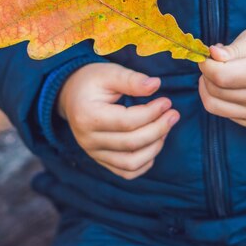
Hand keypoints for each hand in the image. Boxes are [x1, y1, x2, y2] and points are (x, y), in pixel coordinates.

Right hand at [58, 63, 179, 179]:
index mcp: (88, 116)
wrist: (72, 95)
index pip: (127, 122)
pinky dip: (144, 163)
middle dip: (158, 130)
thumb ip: (131, 79)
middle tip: (173, 114)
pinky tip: (154, 144)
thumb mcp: (109, 72)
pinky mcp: (100, 160)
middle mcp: (88, 140)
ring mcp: (93, 153)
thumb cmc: (92, 81)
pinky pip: (126, 172)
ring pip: (131, 163)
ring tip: (164, 128)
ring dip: (154, 147)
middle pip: (131, 144)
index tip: (166, 102)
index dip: (152, 113)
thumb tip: (155, 85)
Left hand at [197, 27, 245, 126]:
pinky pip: (221, 112)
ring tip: (216, 72)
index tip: (208, 54)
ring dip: (206, 87)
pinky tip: (227, 84)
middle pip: (214, 90)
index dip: (206, 64)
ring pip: (213, 105)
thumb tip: (212, 54)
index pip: (221, 76)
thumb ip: (234, 48)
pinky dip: (216, 98)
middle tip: (214, 60)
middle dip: (206, 73)